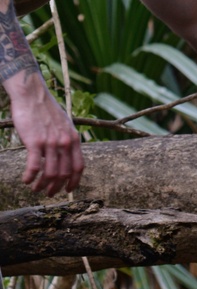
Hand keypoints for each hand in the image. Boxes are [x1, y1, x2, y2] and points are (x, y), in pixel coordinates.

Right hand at [5, 70, 83, 195]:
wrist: (32, 95)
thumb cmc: (46, 110)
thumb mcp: (64, 124)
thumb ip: (67, 140)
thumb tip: (66, 156)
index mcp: (74, 138)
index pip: (79, 166)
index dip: (74, 182)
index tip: (68, 190)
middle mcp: (65, 142)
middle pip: (64, 173)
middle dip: (56, 187)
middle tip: (47, 193)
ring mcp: (51, 142)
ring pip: (50, 173)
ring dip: (41, 185)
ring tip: (35, 188)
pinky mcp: (35, 142)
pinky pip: (34, 167)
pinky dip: (29, 177)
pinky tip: (25, 180)